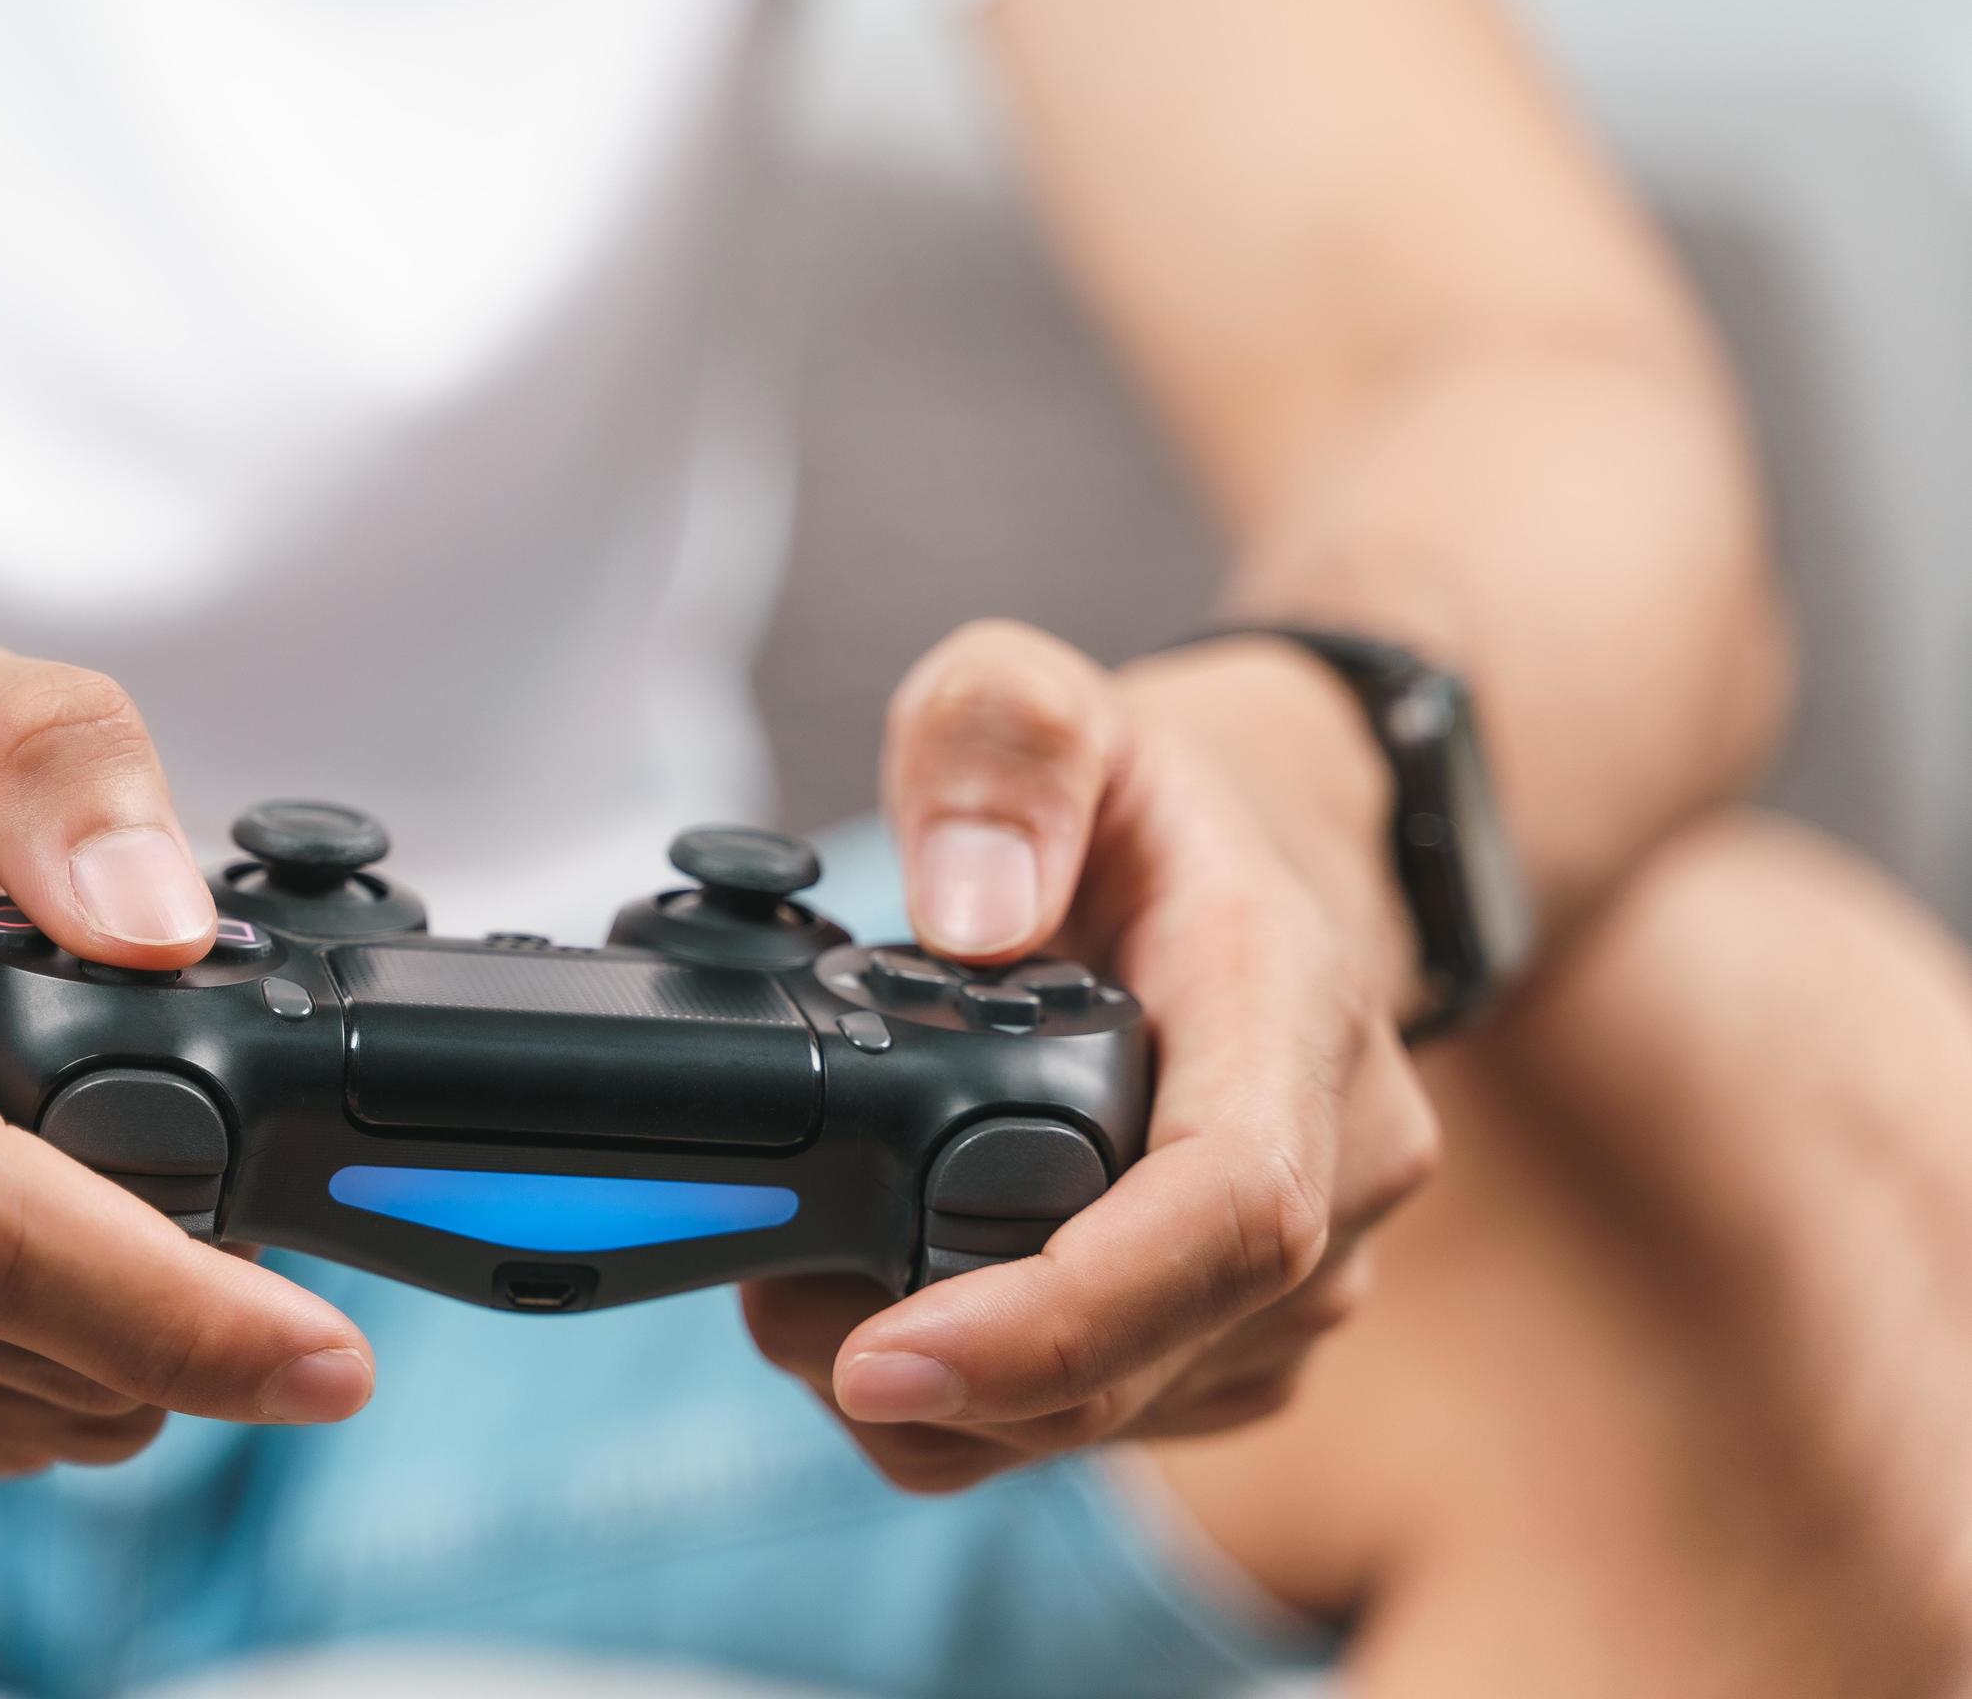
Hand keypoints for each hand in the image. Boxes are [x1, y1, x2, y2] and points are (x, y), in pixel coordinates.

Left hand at [744, 623, 1437, 1492]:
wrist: (1264, 850)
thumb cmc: (1142, 796)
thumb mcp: (1040, 695)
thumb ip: (998, 751)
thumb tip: (968, 914)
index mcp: (1292, 1009)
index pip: (1228, 1216)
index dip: (1059, 1318)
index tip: (885, 1357)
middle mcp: (1340, 1157)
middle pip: (1154, 1351)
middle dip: (949, 1380)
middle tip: (773, 1313)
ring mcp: (1313, 1264)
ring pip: (1130, 1413)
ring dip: (957, 1404)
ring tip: (807, 1303)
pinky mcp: (1258, 1327)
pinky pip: (1126, 1418)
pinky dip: (993, 1406)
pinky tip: (891, 1325)